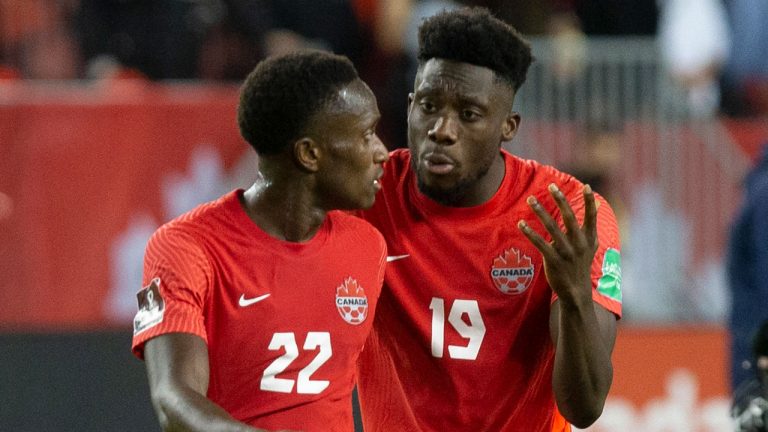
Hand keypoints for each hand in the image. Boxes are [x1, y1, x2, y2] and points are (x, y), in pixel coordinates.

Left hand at [517, 183, 597, 305]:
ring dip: (540, 212)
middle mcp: (579, 244)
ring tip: (530, 199)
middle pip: (569, 218)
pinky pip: (540, 243)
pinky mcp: (554, 260)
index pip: (592, 216)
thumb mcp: (590, 246)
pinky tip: (521, 224)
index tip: (586, 186)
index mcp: (589, 238)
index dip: (590, 201)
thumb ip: (590, 227)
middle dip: (560, 200)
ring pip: (552, 227)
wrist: (576, 291)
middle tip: (551, 186)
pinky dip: (530, 232)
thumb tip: (597, 204)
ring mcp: (567, 252)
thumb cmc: (580, 264)